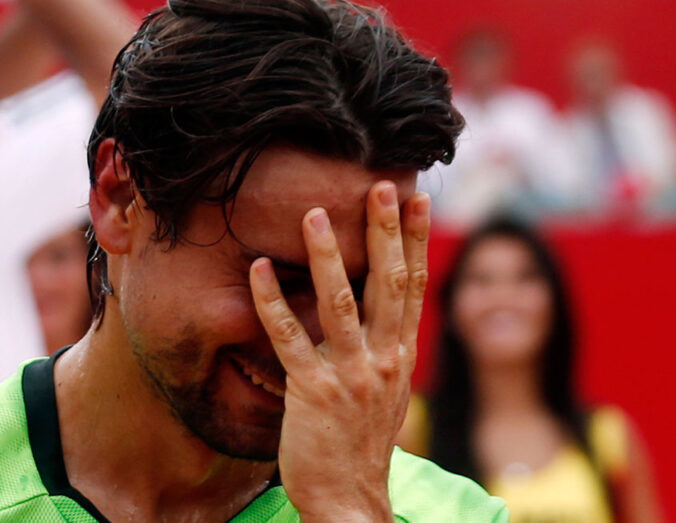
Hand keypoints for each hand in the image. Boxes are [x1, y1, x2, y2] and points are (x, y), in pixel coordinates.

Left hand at [249, 183, 429, 521]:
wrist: (349, 500)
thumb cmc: (359, 444)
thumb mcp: (383, 391)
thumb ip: (381, 349)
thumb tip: (378, 310)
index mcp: (400, 356)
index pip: (413, 286)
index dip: (415, 241)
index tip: (416, 199)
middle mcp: (382, 360)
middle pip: (388, 284)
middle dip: (385, 232)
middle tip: (381, 184)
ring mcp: (349, 375)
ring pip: (340, 303)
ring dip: (326, 256)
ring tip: (313, 214)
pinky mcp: (313, 392)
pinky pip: (289, 338)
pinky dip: (273, 301)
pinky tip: (259, 268)